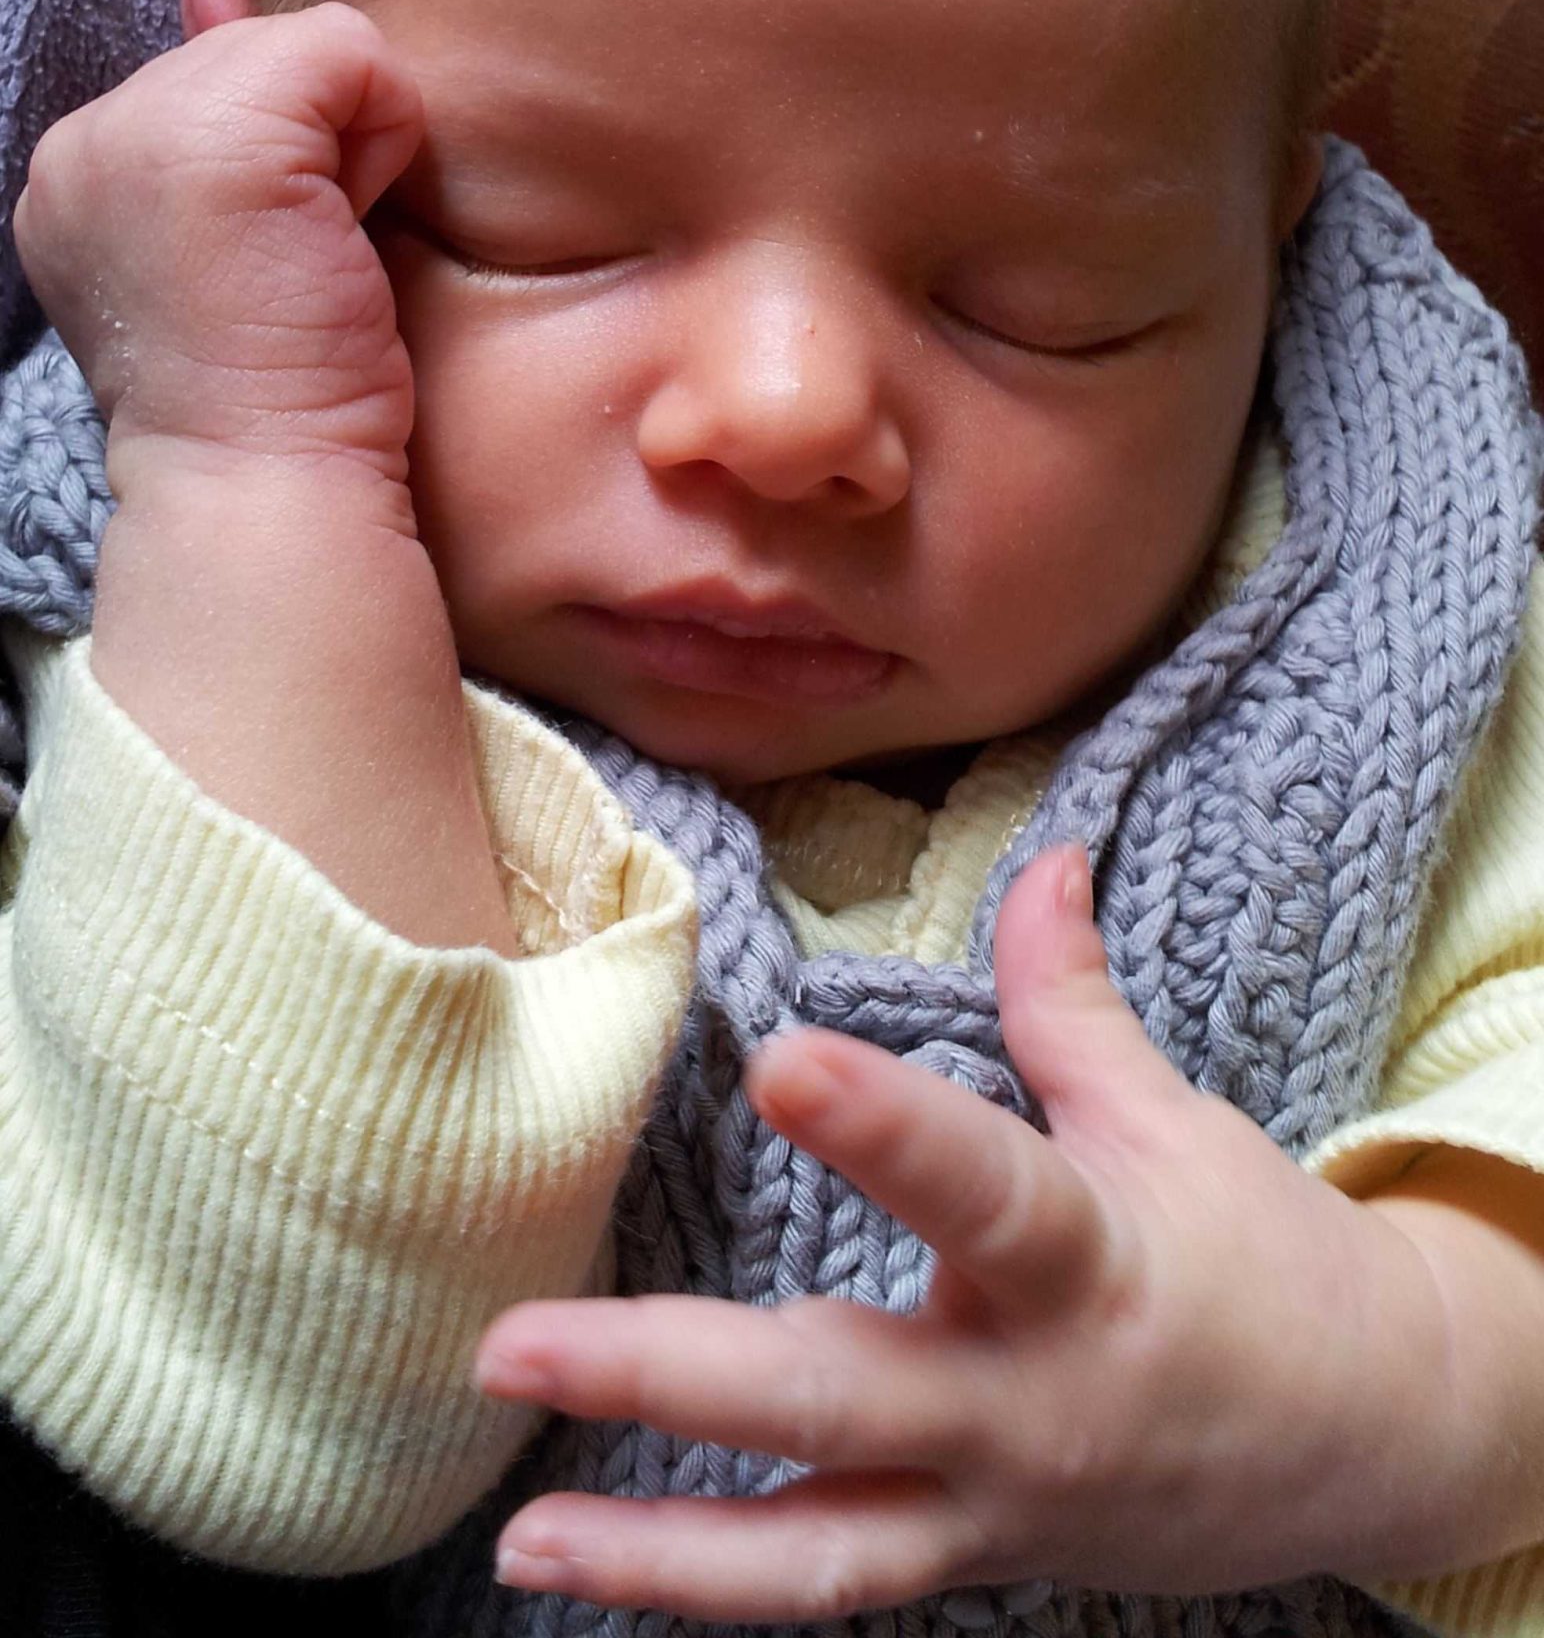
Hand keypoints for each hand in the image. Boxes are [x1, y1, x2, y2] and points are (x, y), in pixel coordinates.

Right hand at [14, 0, 422, 493]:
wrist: (266, 477)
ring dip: (346, 148)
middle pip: (259, 51)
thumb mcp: (230, 229)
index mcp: (78, 168)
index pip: (213, 80)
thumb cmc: (273, 383)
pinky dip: (383, 135)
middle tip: (290, 267)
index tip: (260, 265)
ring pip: (306, 47)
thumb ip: (219, 101)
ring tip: (309, 252)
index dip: (277, 163)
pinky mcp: (222, 130)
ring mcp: (143, 125)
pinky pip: (352, 53)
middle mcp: (85, 136)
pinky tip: (342, 230)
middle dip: (310, 149)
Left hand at [475, 846, 1457, 1622]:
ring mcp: (991, 1506)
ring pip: (814, 1551)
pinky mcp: (969, 1563)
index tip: (779, 1059)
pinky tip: (594, 1561)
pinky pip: (829, 1588)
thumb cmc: (1258, 1260)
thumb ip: (1072, 1001)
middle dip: (668, 1376)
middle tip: (516, 1344)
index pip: (978, 1189)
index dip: (882, 1129)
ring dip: (658, 1550)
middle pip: (836, 1398)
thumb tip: (1041, 856)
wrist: (1365, 1441)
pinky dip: (711, 1585)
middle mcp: (1026, 1405)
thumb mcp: (1175, 1119)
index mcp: (1087, 1265)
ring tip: (521, 1533)